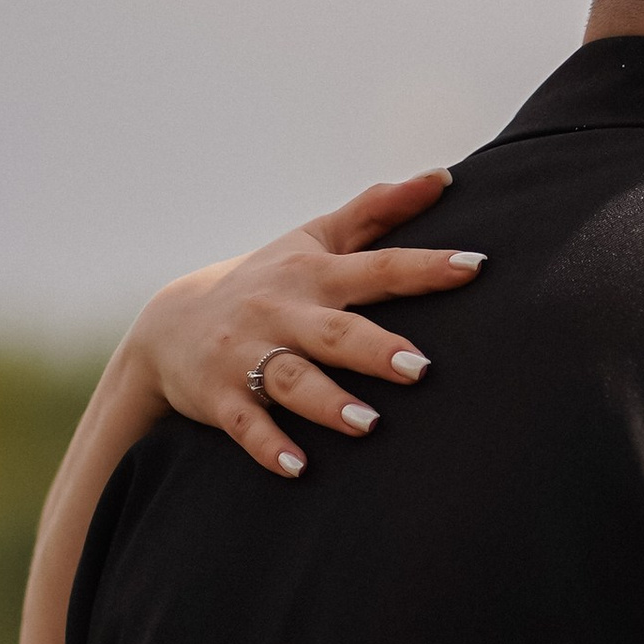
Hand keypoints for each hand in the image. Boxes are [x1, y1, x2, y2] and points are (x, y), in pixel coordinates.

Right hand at [124, 172, 486, 478]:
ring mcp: (248, 356)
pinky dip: (269, 446)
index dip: (426, 267)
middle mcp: (282, 313)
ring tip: (367, 424)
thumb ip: (376, 211)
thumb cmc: (266, 281)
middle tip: (419, 368)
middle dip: (373, 349)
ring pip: (291, 380)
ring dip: (327, 403)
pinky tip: (298, 467)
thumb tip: (443, 176)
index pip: (377, 268)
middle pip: (334, 331)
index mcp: (312, 274)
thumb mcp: (313, 239)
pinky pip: (246, 424)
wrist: (169, 326)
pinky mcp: (221, 397)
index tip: (474, 266)